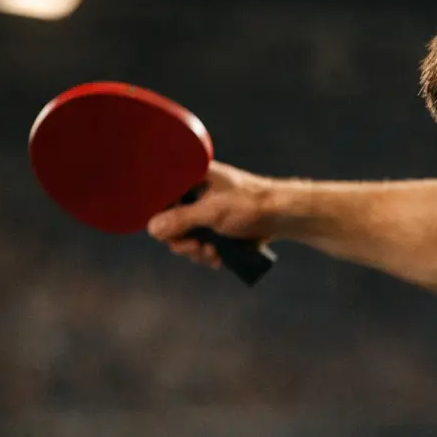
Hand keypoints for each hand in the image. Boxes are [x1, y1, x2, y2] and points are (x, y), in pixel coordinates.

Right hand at [147, 161, 273, 270]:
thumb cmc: (250, 205)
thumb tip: (152, 228)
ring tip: (214, 254)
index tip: (173, 234)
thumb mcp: (212, 212)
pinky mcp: (219, 227)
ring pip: (188, 238)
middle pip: (173, 223)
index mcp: (192, 178)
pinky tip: (220, 258)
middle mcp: (197, 193)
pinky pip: (203, 244)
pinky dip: (209, 254)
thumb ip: (181, 220)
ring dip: (198, 252)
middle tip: (197, 248)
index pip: (163, 198)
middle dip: (184, 242)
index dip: (163, 220)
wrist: (284, 216)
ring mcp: (208, 212)